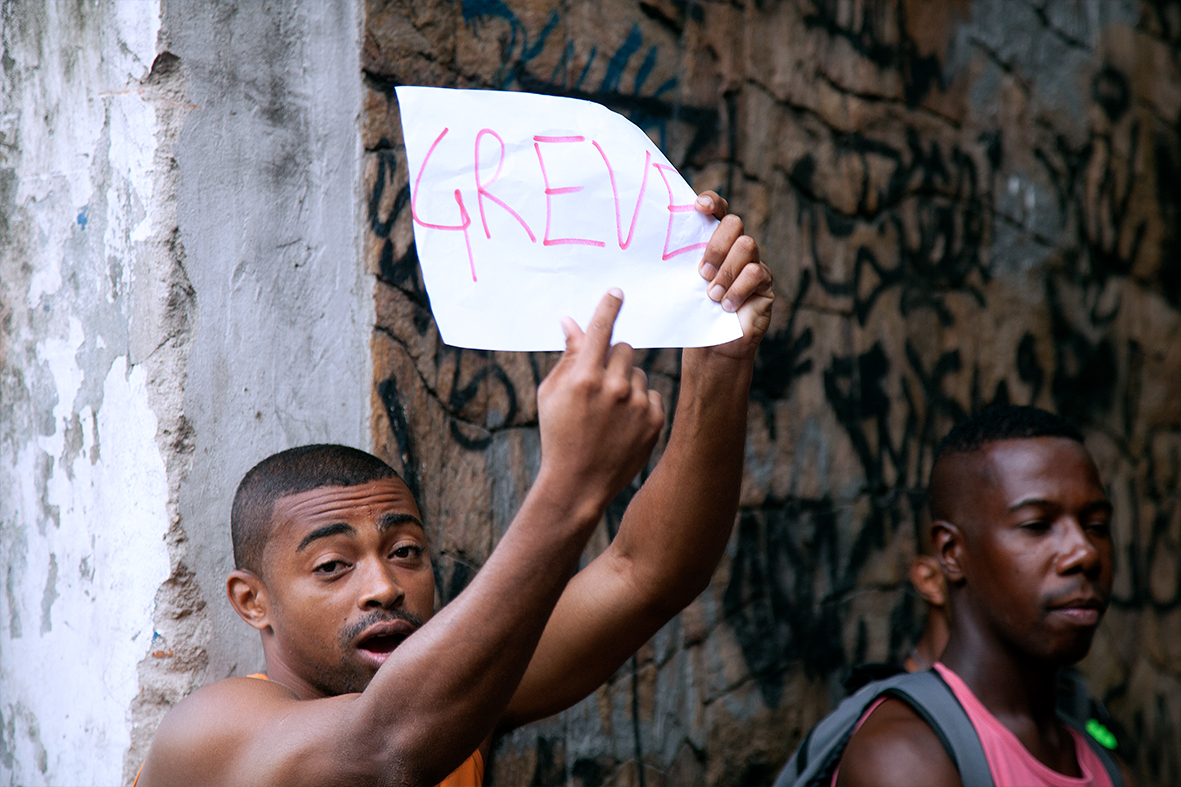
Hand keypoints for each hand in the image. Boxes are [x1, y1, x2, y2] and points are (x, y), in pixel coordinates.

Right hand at [536, 290, 664, 515]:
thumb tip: (572, 322)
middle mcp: (614, 387)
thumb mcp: (551, 394)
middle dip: (612, 358)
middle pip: (624, 348)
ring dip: (626, 382)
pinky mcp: (654, 420)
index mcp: (584, 377)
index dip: (609, 307)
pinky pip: (651, 393)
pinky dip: (639, 403)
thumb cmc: (558, 435)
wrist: (578, 483)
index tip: (617, 293)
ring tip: (609, 411)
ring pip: (638, 372)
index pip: (601, 329)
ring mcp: (637, 404)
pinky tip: (623, 424)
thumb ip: (567, 356)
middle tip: (600, 382)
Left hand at [695, 191, 773, 359]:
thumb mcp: (683, 283)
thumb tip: (658, 242)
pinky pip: (756, 272)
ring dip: (726, 272)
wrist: (712, 347)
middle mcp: (735, 247)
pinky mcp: (765, 283)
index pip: (718, 210)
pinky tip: (727, 306)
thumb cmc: (694, 312)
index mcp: (713, 241)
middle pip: (734, 223)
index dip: (712, 201)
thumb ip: (681, 262)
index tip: (698, 206)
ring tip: (712, 295)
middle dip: (716, 246)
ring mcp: (753, 263)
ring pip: (746, 246)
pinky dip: (738, 289)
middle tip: (701, 273)